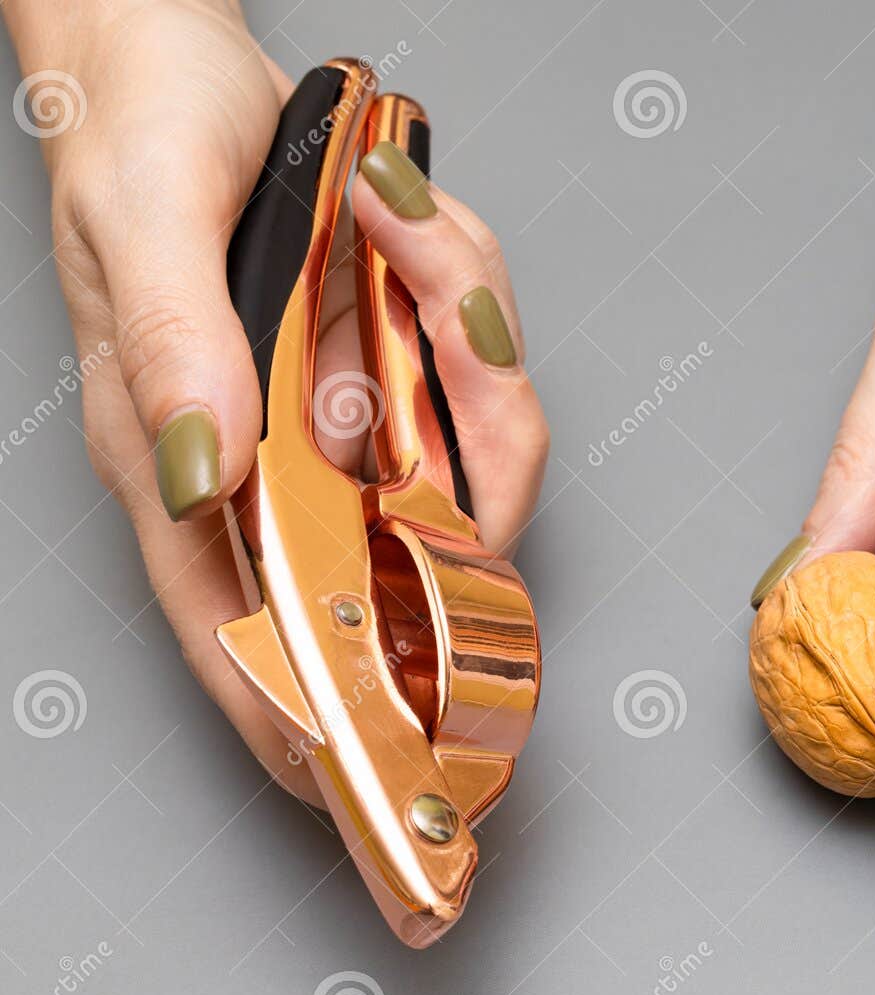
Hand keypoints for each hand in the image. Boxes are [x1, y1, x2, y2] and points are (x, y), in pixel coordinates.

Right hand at [7, 0, 546, 804]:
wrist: (173, 61)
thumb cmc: (139, 138)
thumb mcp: (143, 224)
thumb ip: (172, 349)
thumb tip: (207, 474)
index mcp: (183, 462)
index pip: (243, 627)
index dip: (308, 715)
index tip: (381, 777)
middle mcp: (270, 459)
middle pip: (397, 545)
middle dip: (457, 458)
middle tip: (447, 316)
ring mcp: (337, 415)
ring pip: (458, 451)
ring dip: (462, 339)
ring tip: (397, 211)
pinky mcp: (386, 365)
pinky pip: (469, 372)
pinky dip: (465, 298)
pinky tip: (413, 219)